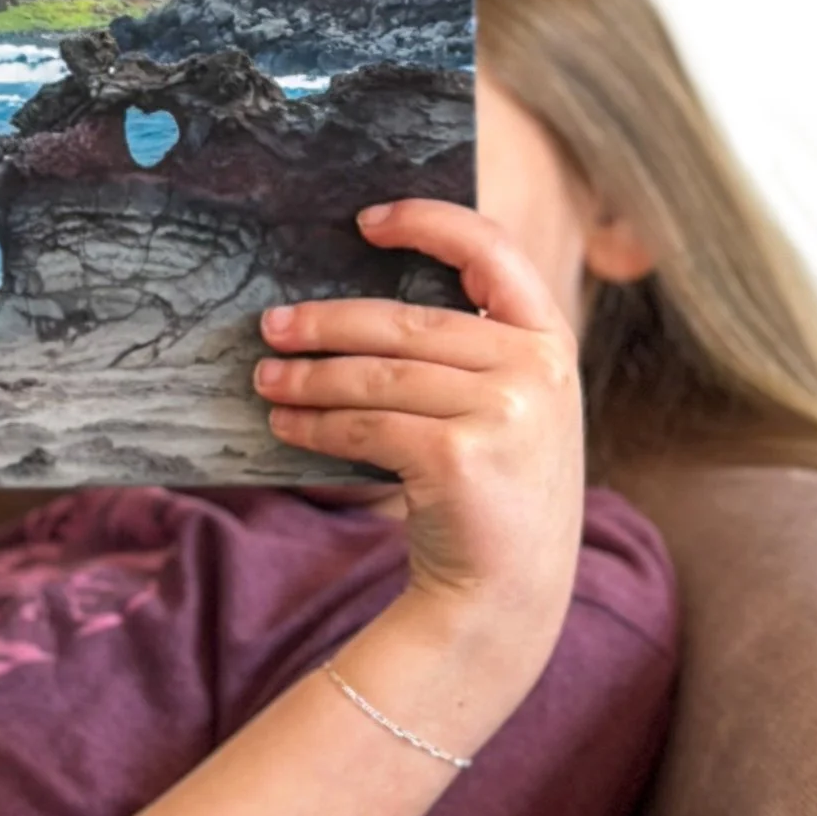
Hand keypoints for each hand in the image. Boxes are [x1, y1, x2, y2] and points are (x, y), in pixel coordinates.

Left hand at [252, 199, 586, 639]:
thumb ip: (471, 350)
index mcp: (550, 340)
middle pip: (407, 322)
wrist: (510, 593)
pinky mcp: (458, 458)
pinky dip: (315, 425)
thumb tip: (355, 306)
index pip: (493, 251)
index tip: (366, 222)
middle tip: (272, 326)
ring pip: (377, 376)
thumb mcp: (510, 407)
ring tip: (265, 380)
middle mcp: (536, 369)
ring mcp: (504, 413)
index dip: (428, 224)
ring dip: (309, 377)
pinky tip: (286, 425)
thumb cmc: (494, 493)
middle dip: (328, 322)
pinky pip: (365, 427)